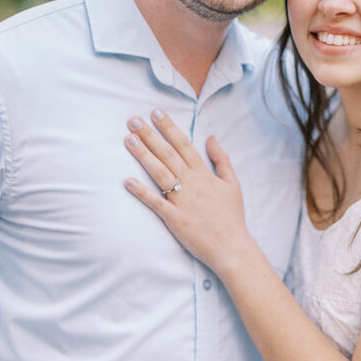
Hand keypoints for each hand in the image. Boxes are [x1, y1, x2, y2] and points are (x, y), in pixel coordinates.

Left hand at [124, 110, 251, 273]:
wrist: (231, 247)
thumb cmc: (232, 216)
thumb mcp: (232, 183)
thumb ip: (221, 159)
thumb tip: (211, 137)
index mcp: (204, 174)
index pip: (184, 145)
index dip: (169, 128)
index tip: (156, 113)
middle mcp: (192, 184)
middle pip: (168, 155)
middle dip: (150, 135)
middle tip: (133, 120)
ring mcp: (182, 201)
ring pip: (159, 173)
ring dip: (143, 156)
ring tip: (129, 140)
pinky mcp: (174, 219)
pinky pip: (156, 203)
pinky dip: (142, 192)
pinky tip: (128, 180)